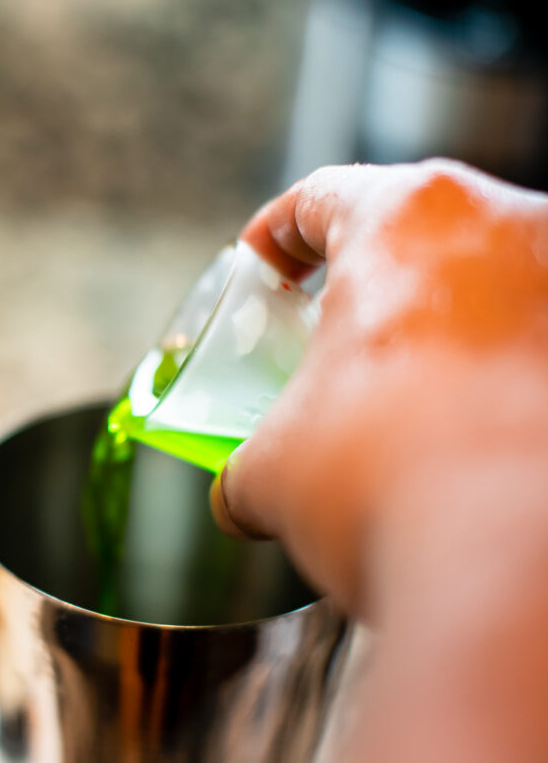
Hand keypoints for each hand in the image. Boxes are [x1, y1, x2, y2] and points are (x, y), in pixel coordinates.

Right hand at [213, 159, 547, 613]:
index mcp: (408, 216)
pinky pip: (531, 352)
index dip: (277, 237)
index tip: (260, 273)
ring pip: (491, 294)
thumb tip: (243, 495)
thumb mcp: (271, 472)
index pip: (323, 198)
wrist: (507, 563)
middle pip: (418, 238)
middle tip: (329, 347)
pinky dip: (501, 384)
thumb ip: (248, 462)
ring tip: (406, 408)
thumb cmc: (383, 483)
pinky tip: (470, 443)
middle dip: (370, 290)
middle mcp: (511, 225)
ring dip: (444, 338)